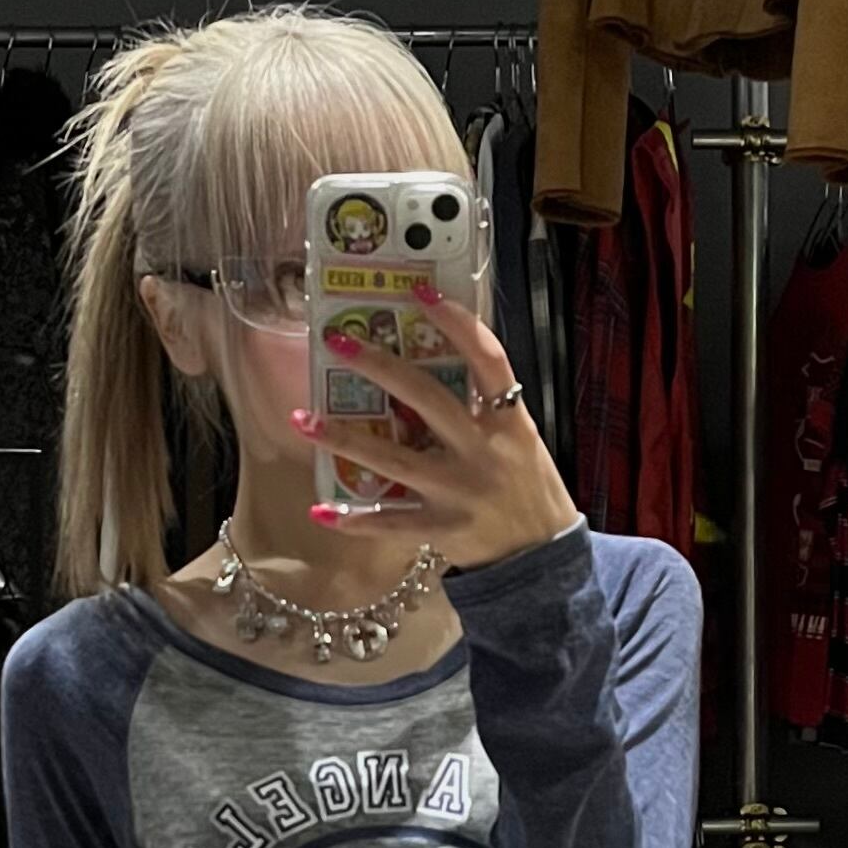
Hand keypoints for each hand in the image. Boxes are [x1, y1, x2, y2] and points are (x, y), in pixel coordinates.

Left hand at [291, 285, 579, 571]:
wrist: (544, 558)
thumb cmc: (530, 490)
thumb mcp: (521, 441)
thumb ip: (486, 409)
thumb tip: (435, 365)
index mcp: (509, 421)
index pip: (487, 359)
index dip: (456, 321)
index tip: (419, 290)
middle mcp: (483, 451)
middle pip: (426, 398)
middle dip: (379, 366)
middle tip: (336, 341)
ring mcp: (460, 491)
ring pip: (394, 459)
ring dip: (344, 439)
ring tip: (303, 420)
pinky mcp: (443, 529)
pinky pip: (392, 522)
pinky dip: (356, 519)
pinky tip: (322, 511)